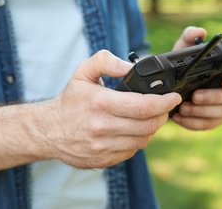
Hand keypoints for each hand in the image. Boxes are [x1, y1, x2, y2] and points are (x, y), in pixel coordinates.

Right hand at [40, 50, 181, 168]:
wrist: (47, 131)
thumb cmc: (69, 100)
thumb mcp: (83, 72)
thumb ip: (106, 62)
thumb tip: (130, 67)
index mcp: (100, 103)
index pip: (144, 106)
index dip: (165, 102)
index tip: (174, 97)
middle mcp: (102, 127)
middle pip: (149, 125)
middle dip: (163, 114)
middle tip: (164, 106)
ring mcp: (103, 147)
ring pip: (143, 139)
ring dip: (152, 128)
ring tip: (150, 117)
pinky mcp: (103, 160)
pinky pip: (132, 150)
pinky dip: (139, 139)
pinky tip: (134, 130)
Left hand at [170, 26, 221, 130]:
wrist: (167, 87)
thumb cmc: (181, 66)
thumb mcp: (181, 49)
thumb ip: (189, 36)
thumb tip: (200, 32)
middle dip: (214, 97)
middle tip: (194, 96)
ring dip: (202, 111)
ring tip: (183, 107)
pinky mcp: (212, 120)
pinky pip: (209, 125)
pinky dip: (193, 123)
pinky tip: (179, 117)